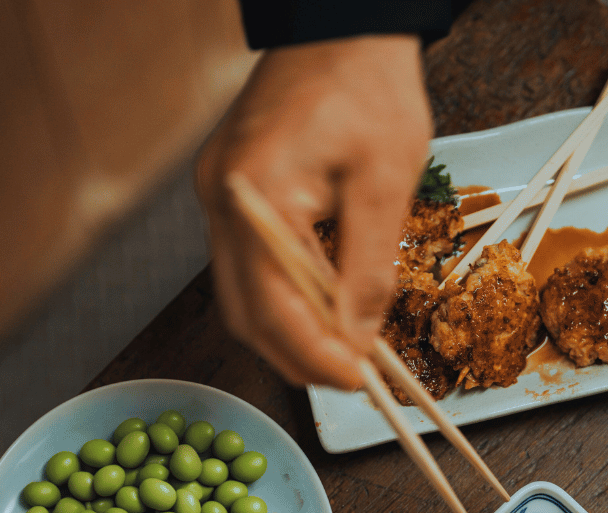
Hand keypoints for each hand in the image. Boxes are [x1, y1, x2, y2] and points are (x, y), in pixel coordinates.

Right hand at [196, 35, 432, 389]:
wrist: (341, 25)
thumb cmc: (368, 86)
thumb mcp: (387, 180)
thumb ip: (370, 267)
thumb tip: (359, 337)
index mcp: (255, 193)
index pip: (271, 305)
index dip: (313, 354)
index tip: (358, 382)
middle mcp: (222, 200)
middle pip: (245, 311)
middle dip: (298, 355)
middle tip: (355, 378)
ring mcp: (221, 197)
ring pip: (243, 295)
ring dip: (292, 331)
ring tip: (347, 351)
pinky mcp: (233, 194)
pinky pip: (250, 265)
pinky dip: (287, 297)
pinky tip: (327, 308)